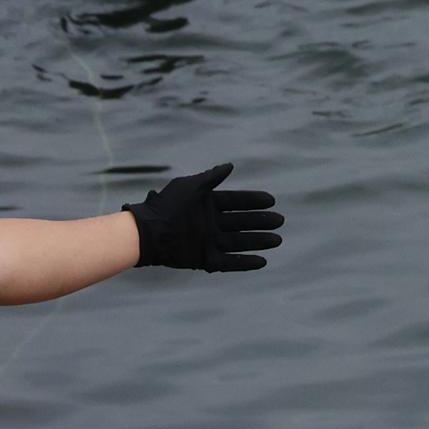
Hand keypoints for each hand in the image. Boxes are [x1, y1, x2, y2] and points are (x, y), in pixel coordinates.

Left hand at [127, 162, 283, 273]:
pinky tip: (262, 261)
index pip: (237, 201)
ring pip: (241, 242)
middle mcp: (212, 223)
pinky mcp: (206, 260)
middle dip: (261, 221)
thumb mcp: (190, 186)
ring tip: (277, 240)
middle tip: (279, 220)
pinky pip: (230, 262)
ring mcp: (210, 242)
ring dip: (259, 241)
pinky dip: (245, 263)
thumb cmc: (167, 205)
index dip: (254, 201)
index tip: (271, 200)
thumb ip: (211, 178)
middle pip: (243, 222)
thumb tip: (230, 166)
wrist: (148, 232)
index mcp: (208, 205)